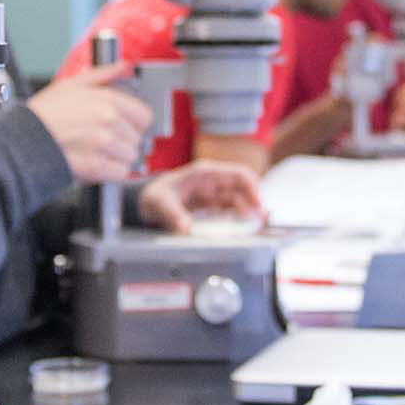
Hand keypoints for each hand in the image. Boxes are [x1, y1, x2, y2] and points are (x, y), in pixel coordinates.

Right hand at [26, 62, 152, 182]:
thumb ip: (103, 74)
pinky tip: (97, 164)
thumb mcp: (71, 84)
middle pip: (137, 139)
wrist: (23, 140)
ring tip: (98, 153)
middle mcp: (109, 121)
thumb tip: (123, 65)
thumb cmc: (44, 114)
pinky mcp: (96, 166)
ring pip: (130, 157)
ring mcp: (103, 144)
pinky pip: (121, 173)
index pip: (144, 116)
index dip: (135, 123)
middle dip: (123, 142)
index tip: (124, 127)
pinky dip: (112, 172)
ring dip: (118, 158)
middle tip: (104, 142)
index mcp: (107, 99)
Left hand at [137, 160, 264, 233]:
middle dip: (254, 204)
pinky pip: (229, 213)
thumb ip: (172, 215)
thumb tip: (185, 228)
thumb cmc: (153, 196)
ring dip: (248, 214)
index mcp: (206, 174)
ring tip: (256, 228)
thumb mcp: (160, 204)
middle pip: (243, 190)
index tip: (258, 207)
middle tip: (261, 222)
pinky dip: (237, 220)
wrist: (144, 202)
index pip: (239, 175)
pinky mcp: (210, 208)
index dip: (253, 189)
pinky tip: (243, 230)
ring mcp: (212, 195)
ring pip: (238, 202)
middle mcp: (213, 183)